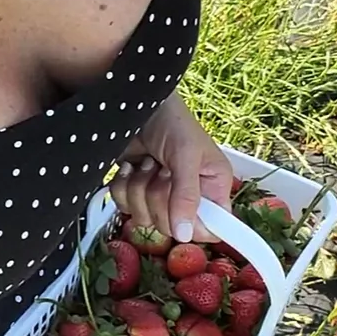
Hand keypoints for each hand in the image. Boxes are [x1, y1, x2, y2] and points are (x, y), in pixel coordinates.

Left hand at [109, 93, 232, 242]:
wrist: (135, 102)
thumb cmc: (172, 120)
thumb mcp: (186, 154)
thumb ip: (187, 194)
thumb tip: (185, 233)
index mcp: (213, 188)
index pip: (211, 229)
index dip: (193, 226)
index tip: (178, 209)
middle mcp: (189, 197)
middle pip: (171, 227)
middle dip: (158, 197)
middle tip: (162, 170)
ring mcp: (160, 195)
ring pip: (145, 219)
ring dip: (138, 189)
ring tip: (147, 163)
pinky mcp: (136, 191)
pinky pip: (124, 208)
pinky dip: (122, 186)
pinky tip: (131, 166)